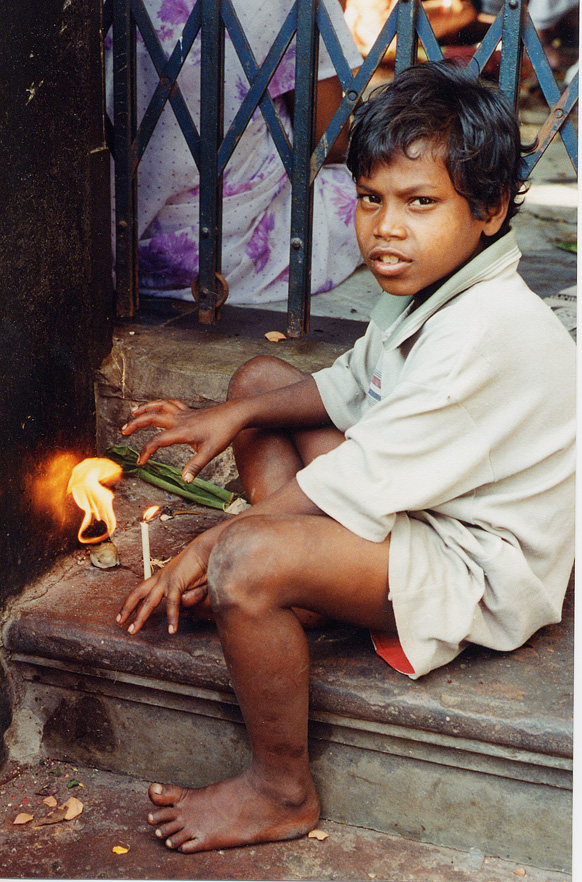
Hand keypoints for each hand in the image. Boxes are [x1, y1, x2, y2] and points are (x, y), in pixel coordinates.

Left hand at [116, 543, 207, 634]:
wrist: (205, 550)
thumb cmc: (199, 564)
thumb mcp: (188, 583)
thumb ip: (183, 596)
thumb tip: (182, 608)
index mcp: (161, 576)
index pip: (140, 590)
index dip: (130, 603)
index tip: (123, 614)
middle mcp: (160, 578)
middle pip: (138, 594)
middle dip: (127, 609)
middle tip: (120, 623)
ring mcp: (166, 580)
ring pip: (149, 602)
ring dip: (140, 617)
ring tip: (133, 631)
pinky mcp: (176, 583)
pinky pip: (172, 604)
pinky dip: (172, 618)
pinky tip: (172, 629)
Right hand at [121, 397, 245, 481]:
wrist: (235, 414)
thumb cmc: (223, 433)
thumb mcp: (210, 452)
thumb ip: (196, 466)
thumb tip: (185, 481)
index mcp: (182, 431)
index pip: (157, 440)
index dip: (146, 451)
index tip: (140, 462)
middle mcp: (179, 420)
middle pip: (152, 418)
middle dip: (136, 424)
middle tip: (124, 431)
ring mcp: (184, 413)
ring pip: (159, 406)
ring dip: (145, 408)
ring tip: (132, 412)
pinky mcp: (189, 410)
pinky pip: (170, 403)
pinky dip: (159, 403)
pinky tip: (155, 406)